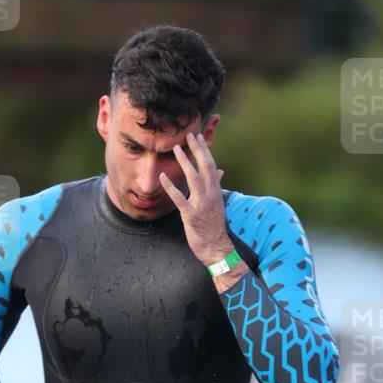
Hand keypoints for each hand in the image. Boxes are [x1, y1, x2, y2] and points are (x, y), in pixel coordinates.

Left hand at [159, 132, 233, 266]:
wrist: (216, 248)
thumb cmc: (215, 227)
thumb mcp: (218, 203)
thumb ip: (217, 186)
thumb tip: (220, 171)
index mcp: (215, 191)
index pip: (211, 165)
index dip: (204, 150)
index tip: (197, 137)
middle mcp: (210, 195)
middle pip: (204, 167)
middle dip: (196, 150)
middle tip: (188, 135)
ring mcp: (201, 204)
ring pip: (193, 178)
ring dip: (184, 162)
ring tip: (175, 149)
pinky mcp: (191, 215)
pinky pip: (179, 198)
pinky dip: (170, 187)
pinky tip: (162, 177)